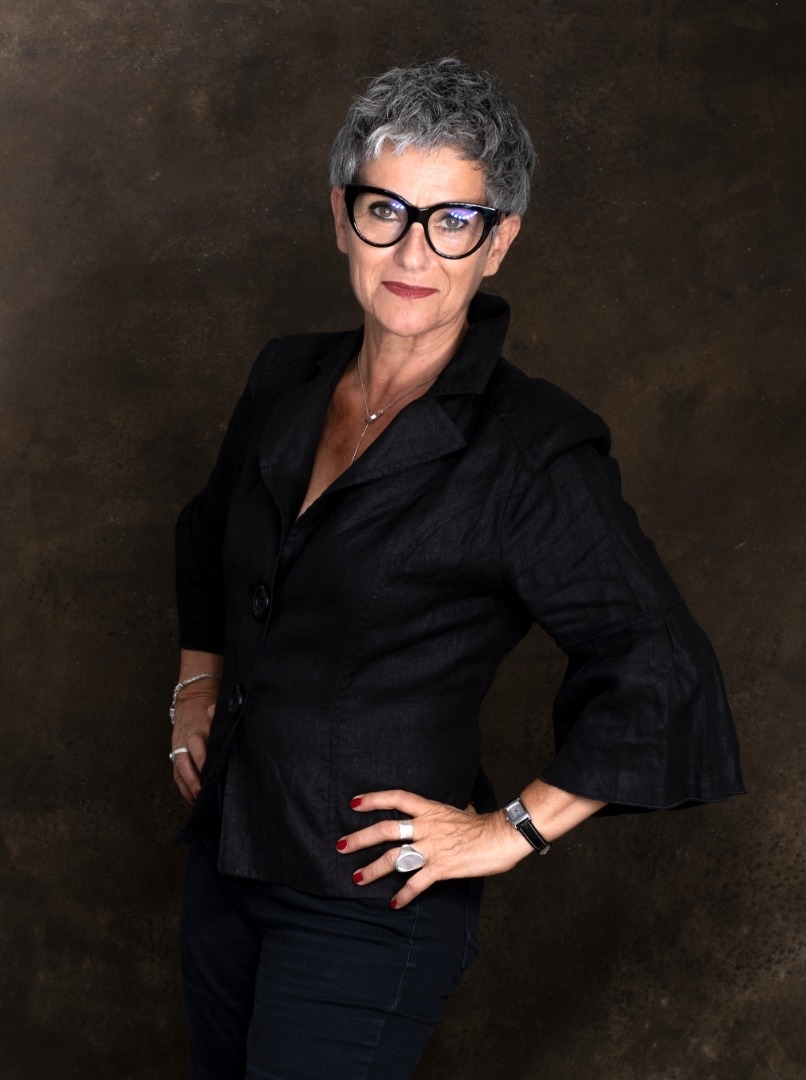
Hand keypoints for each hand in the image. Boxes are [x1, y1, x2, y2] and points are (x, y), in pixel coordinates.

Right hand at [171, 696, 215, 803]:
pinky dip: (183, 787)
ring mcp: (179, 749)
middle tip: (200, 792)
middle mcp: (185, 741)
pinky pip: (177, 774)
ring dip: (186, 786)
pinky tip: (192, 798)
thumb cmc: (208, 711)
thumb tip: (229, 715)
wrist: (191, 703)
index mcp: (197, 730)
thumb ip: (220, 717)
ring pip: (179, 770)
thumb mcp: (216, 712)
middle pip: (184, 762)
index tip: (210, 772)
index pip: (197, 746)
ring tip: (196, 800)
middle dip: (192, 779)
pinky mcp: (176, 756)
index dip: (201, 759)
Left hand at [336, 789, 532, 908]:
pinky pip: (417, 883)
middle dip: (360, 838)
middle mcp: (427, 827)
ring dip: (372, 869)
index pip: (398, 798)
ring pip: (394, 857)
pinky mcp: (441, 867)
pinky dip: (405, 894)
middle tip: (340, 845)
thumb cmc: (486, 825)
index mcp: (431, 809)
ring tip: (356, 877)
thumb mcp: (464, 810)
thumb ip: (454, 811)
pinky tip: (394, 903)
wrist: (502, 836)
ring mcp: (432, 847)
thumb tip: (463, 806)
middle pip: (386, 829)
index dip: (374, 799)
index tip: (354, 802)